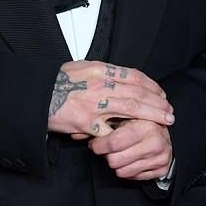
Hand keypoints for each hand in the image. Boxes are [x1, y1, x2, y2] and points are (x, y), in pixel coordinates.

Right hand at [48, 61, 173, 138]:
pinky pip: (110, 130)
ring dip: (151, 116)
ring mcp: (94, 104)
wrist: (36, 95)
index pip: (133, 76)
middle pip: (137, 93)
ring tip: (163, 121)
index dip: (151, 86)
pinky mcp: (87, 122)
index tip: (160, 93)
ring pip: (131, 109)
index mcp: (100, 70)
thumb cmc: (56, 82)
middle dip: (157, 103)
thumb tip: (121, 76)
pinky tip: (136, 137)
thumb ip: (102, 72)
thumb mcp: (81, 67)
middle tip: (169, 111)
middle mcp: (100, 85)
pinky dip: (124, 134)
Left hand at [89, 119, 172, 180]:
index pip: (114, 143)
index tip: (94, 144)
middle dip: (107, 155)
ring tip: (119, 153)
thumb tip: (81, 132)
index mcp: (146, 126)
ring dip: (117, 164)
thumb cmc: (142, 123)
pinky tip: (130, 159)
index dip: (99, 145)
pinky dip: (128, 170)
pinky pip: (133, 177)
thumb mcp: (127, 116)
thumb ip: (108, 123)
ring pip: (122, 172)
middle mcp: (155, 143)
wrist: (167, 132)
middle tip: (107, 149)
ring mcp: (160, 158)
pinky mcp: (162, 170)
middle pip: (115, 161)